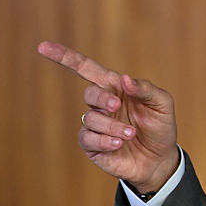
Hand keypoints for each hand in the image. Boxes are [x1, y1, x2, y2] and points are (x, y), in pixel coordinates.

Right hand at [38, 41, 178, 191]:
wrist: (160, 159)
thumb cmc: (161, 127)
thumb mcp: (162, 104)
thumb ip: (146, 89)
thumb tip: (124, 79)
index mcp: (115, 88)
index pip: (86, 69)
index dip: (65, 57)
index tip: (43, 46)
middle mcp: (102, 104)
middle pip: (89, 93)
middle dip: (102, 99)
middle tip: (118, 107)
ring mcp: (95, 125)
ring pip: (91, 119)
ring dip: (112, 126)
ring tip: (131, 134)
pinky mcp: (92, 145)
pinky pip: (87, 138)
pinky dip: (103, 140)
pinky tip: (118, 144)